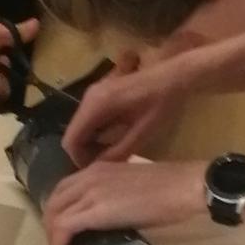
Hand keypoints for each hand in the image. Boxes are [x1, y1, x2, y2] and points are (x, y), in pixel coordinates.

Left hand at [45, 160, 204, 244]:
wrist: (182, 186)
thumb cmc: (169, 187)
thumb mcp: (133, 184)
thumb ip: (118, 193)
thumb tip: (116, 213)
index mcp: (98, 168)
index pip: (64, 188)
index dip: (58, 210)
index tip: (63, 229)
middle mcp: (88, 177)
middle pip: (54, 202)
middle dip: (51, 226)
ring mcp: (90, 193)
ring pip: (54, 215)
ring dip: (53, 238)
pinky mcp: (96, 211)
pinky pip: (64, 228)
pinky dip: (59, 244)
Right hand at [62, 56, 185, 164]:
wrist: (173, 75)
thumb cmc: (162, 103)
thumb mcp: (144, 132)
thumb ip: (119, 151)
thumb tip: (99, 168)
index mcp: (97, 106)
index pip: (71, 141)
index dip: (80, 160)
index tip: (98, 170)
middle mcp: (89, 97)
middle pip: (72, 134)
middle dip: (85, 153)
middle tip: (107, 164)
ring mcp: (94, 93)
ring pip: (80, 126)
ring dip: (91, 143)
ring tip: (113, 153)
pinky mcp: (101, 92)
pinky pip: (89, 118)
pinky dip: (96, 132)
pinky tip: (115, 138)